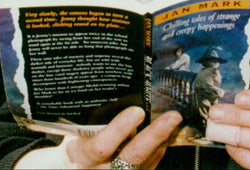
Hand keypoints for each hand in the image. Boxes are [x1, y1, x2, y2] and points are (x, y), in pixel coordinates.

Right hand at [65, 106, 182, 168]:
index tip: (136, 111)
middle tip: (172, 116)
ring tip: (176, 120)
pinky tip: (168, 133)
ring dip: (163, 140)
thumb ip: (89, 121)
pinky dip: (160, 148)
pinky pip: (150, 165)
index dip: (119, 129)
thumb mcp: (73, 135)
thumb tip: (112, 88)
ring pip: (146, 162)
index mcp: (82, 156)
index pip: (101, 146)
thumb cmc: (74, 148)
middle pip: (133, 156)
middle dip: (154, 135)